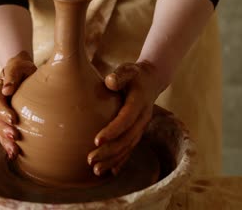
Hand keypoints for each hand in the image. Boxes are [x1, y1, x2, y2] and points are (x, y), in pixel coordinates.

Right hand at [0, 51, 35, 158]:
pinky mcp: (6, 123)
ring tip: (14, 151)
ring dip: (5, 141)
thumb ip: (12, 76)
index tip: (14, 119)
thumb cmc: (22, 69)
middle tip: (15, 136)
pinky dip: (8, 145)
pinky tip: (14, 155)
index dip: (3, 111)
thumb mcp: (18, 67)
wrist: (23, 74)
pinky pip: (4, 136)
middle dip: (4, 129)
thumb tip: (6, 90)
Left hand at [87, 61, 168, 175]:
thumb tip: (109, 81)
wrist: (151, 81)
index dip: (113, 131)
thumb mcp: (128, 70)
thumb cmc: (133, 75)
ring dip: (112, 160)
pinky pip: (129, 150)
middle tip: (90, 160)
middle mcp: (142, 119)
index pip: (126, 119)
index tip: (97, 140)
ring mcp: (141, 128)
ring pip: (127, 148)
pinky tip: (109, 172)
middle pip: (126, 139)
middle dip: (109, 152)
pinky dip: (120, 162)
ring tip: (95, 170)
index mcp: (139, 103)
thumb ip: (119, 75)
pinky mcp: (137, 133)